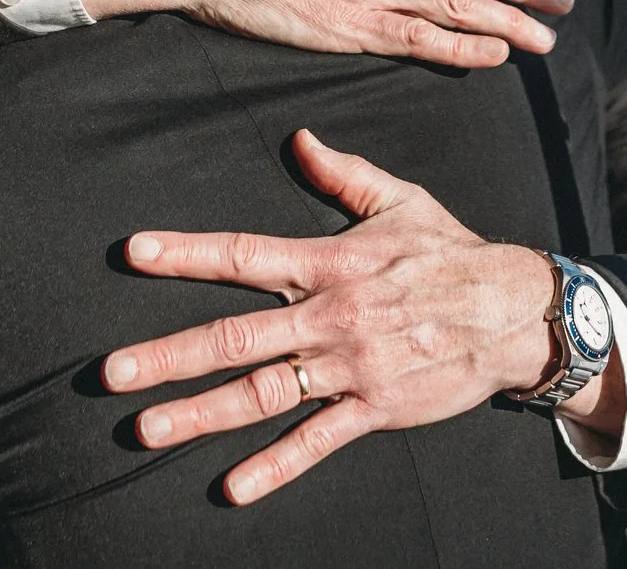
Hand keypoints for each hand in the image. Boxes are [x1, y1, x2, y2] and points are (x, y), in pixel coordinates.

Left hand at [101, 130, 610, 504]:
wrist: (516, 312)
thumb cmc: (452, 253)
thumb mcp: (401, 200)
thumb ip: (345, 173)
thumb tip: (300, 139)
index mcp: (330, 263)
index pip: (245, 254)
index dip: (187, 254)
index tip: (133, 253)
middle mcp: (330, 317)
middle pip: (235, 337)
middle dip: (168, 355)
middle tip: (109, 373)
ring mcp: (350, 368)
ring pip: (262, 394)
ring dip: (200, 414)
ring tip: (145, 430)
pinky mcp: (375, 408)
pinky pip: (317, 441)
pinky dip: (275, 466)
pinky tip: (232, 487)